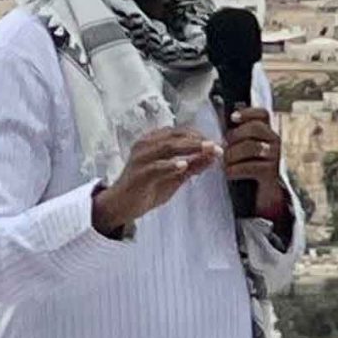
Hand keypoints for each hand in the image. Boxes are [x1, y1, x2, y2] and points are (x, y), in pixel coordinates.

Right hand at [92, 127, 217, 235]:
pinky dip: (170, 164)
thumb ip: (192, 166)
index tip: (216, 143)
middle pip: (175, 136)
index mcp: (153, 142)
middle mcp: (145, 145)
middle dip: (198, 140)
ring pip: (167, 146)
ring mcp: (141, 158)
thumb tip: (213, 156)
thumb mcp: (174, 177)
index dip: (199, 135)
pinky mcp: (138, 173)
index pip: (179, 132)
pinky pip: (156, 166)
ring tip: (206, 150)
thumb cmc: (146, 188)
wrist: (121, 205)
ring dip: (189, 147)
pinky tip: (183, 165)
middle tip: (216, 146)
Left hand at [222, 105, 286, 216]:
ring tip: (225, 162)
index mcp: (267, 132)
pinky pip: (251, 166)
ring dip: (232, 154)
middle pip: (255, 128)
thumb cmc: (247, 168)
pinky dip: (235, 169)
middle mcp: (274, 142)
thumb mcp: (242, 149)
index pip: (263, 114)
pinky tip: (229, 173)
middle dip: (235, 136)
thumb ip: (236, 135)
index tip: (232, 118)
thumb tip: (220, 117)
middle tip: (223, 148)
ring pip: (251, 146)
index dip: (248, 113)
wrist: (261, 196)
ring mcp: (275, 157)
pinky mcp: (271, 173)